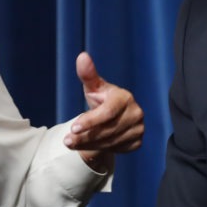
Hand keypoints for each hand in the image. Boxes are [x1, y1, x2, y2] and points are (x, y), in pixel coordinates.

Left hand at [65, 52, 143, 168]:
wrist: (113, 116)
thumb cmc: (101, 98)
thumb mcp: (93, 87)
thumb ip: (88, 74)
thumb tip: (82, 56)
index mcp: (125, 97)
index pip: (108, 112)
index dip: (91, 120)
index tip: (73, 127)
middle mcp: (136, 113)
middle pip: (108, 129)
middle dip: (85, 136)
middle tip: (67, 140)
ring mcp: (139, 128)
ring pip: (110, 141)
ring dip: (89, 145)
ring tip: (71, 144)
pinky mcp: (137, 141)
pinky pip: (117, 149)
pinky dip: (100, 149)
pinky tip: (86, 147)